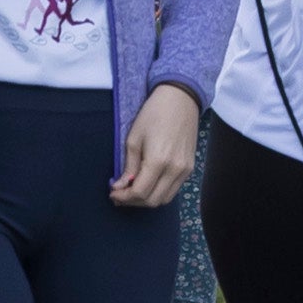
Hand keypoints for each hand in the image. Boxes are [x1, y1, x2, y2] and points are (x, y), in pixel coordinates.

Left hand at [113, 83, 199, 208]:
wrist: (180, 100)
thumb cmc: (153, 114)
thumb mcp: (134, 138)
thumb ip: (129, 166)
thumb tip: (121, 186)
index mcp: (159, 161)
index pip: (140, 192)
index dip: (124, 197)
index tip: (112, 193)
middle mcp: (175, 170)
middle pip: (153, 200)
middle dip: (133, 202)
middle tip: (119, 195)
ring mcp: (185, 170)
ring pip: (165, 199)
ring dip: (146, 199)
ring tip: (130, 191)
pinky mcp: (190, 168)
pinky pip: (174, 189)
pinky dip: (159, 192)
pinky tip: (146, 184)